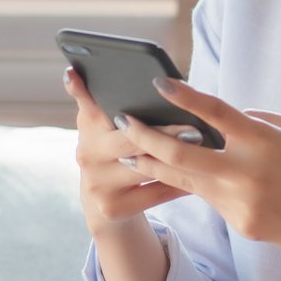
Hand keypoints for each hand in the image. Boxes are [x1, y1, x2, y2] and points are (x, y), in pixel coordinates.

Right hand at [64, 65, 191, 228]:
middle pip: (128, 141)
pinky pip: (153, 194)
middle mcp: (87, 154)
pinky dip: (177, 186)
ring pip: (144, 170)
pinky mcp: (111, 207)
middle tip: (194, 130)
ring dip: (176, 162)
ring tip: (206, 155)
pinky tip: (200, 179)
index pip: (85, 103)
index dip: (77, 89)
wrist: (106, 203)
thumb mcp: (109, 127)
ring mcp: (97, 183)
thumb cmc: (118, 153)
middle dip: (163, 134)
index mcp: (88, 126)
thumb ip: (115, 104)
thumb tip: (149, 81)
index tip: (74, 73)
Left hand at [111, 76, 280, 263]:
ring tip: (129, 152)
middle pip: (180, 154)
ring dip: (155, 165)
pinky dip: (194, 186)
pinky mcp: (241, 225)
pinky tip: (173, 177)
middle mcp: (248, 172)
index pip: (216, 113)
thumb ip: (258, 121)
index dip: (184, 97)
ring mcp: (242, 202)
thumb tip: (222, 117)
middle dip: (145, 137)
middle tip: (121, 122)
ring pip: (185, 181)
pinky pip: (210, 200)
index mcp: (265, 141)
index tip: (158, 83)